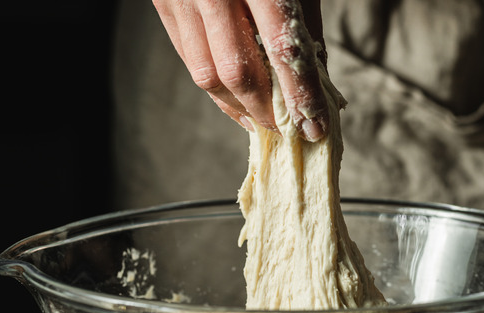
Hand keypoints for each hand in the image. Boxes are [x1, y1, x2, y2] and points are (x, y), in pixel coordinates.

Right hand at [152, 0, 327, 139]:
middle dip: (266, 110)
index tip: (316, 127)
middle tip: (289, 128)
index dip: (301, 95)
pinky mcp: (163, 3)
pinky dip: (215, 88)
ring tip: (263, 121)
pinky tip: (236, 100)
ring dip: (238, 108)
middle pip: (237, 71)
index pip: (282, 50)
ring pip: (206, 75)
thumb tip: (320, 82)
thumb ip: (306, 28)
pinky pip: (188, 59)